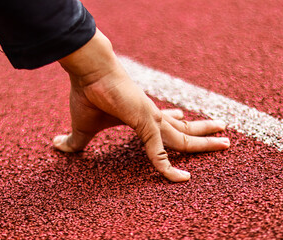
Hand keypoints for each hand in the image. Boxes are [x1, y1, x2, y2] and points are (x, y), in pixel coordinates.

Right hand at [54, 28, 229, 181]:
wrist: (91, 73)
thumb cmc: (88, 95)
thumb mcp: (83, 128)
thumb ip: (75, 142)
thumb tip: (56, 147)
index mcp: (141, 115)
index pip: (165, 121)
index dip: (177, 122)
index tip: (185, 119)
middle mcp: (151, 117)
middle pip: (183, 131)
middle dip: (203, 135)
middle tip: (222, 136)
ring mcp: (152, 119)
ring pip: (184, 139)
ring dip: (204, 143)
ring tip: (226, 142)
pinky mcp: (146, 124)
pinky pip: (160, 152)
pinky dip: (168, 168)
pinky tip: (182, 179)